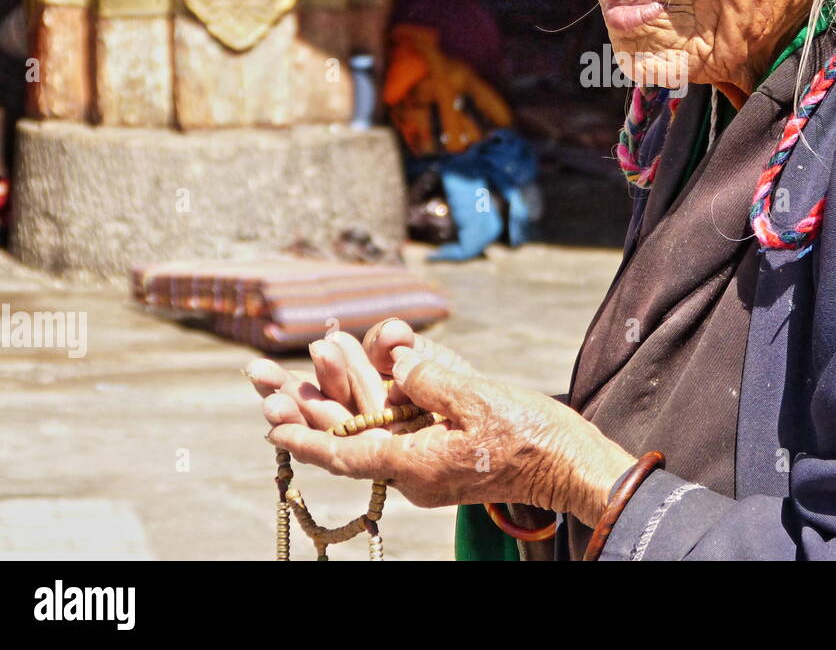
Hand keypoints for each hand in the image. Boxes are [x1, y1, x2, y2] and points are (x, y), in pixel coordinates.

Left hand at [246, 320, 634, 526]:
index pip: (345, 455)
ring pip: (376, 430)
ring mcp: (431, 468)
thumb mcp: (475, 398)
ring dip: (345, 397)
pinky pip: (403, 431)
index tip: (270, 423)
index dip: (304, 436)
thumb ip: (428, 379)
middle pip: (351, 438)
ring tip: (314, 364)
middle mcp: (416, 472)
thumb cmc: (529, 436)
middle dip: (310, 405)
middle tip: (266, 381)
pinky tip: (376, 373)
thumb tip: (399, 363)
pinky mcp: (447, 458)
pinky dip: (384, 404)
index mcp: (415, 466)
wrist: (570, 463)